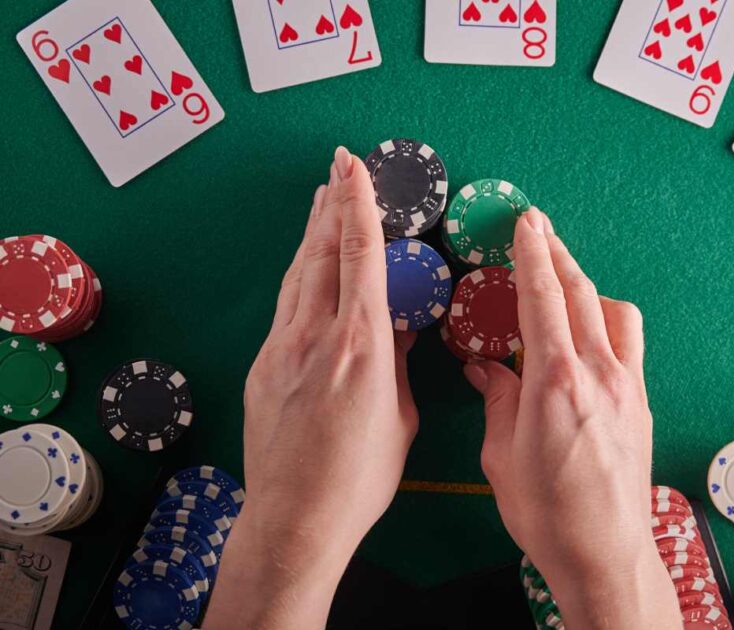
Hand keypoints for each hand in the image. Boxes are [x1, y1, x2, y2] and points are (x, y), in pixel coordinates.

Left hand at [204, 148, 417, 628]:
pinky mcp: (263, 366)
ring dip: (312, 232)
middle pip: (322, 253)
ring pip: (298, 274)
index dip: (358, 206)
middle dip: (332, 203)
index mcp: (360, 347)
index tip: (356, 167)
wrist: (294, 519)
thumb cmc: (360, 479)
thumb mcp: (399, 417)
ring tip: (322, 198)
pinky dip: (301, 274)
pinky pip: (286, 306)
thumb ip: (400, 364)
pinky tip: (309, 268)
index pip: (360, 258)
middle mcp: (315, 337)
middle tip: (340, 165)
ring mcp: (282, 349)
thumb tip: (403, 326)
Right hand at [465, 209, 680, 628]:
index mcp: (556, 383)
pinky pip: (629, 342)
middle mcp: (599, 374)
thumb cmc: (546, 512)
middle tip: (538, 226)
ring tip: (562, 277)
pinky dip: (608, 319)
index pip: (543, 299)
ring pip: (612, 311)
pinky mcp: (641, 402)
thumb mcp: (501, 455)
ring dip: (586, 284)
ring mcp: (627, 386)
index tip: (526, 222)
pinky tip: (590, 328)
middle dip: (558, 252)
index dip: (533, 254)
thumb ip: (497, 398)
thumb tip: (484, 366)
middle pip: (580, 292)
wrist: (603, 553)